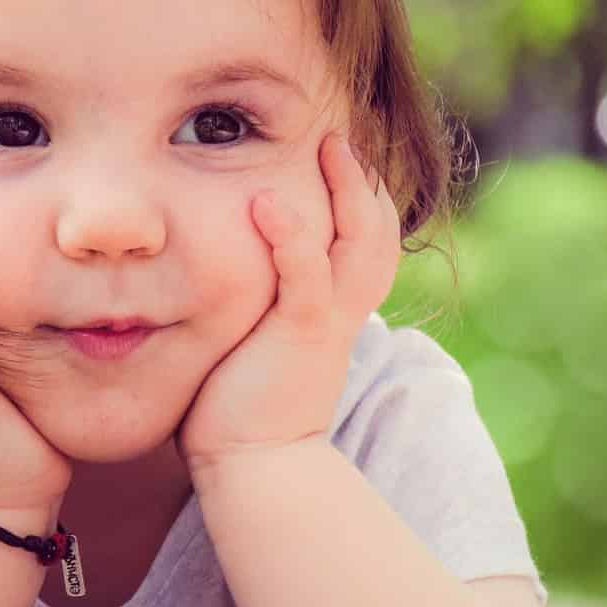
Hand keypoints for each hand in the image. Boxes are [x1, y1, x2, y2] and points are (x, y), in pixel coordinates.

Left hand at [176, 131, 401, 477]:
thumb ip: (259, 305)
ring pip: (360, 243)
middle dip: (365, 182)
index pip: (368, 244)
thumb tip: (227, 273)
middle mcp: (343, 312)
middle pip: (380, 234)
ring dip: (346, 191)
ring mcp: (327, 322)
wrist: (254, 468)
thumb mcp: (260, 344)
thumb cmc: (241, 409)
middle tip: (341, 138)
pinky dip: (292, 238)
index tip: (344, 161)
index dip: (364, 201)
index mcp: (337, 313)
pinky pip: (306, 277)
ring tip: (329, 145)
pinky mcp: (301, 336)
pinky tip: (269, 202)